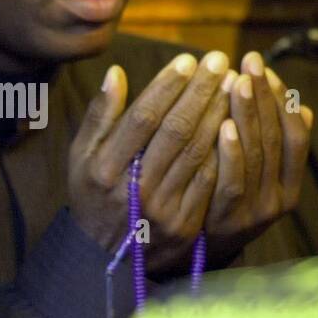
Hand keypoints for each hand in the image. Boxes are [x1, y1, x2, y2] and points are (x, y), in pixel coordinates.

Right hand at [69, 51, 230, 270]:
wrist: (104, 257)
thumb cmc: (92, 194)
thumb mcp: (80, 157)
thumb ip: (99, 116)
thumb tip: (115, 73)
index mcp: (105, 169)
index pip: (143, 117)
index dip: (168, 86)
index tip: (187, 59)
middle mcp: (134, 189)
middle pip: (176, 131)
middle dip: (200, 91)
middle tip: (218, 60)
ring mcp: (162, 209)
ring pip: (198, 152)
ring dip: (219, 113)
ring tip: (232, 84)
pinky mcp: (185, 224)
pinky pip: (211, 180)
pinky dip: (225, 149)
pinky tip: (237, 122)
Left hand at [202, 51, 312, 266]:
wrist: (194, 255)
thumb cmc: (225, 202)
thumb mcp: (257, 176)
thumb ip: (274, 145)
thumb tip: (305, 107)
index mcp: (290, 183)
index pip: (296, 135)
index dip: (283, 101)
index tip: (265, 68)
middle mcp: (279, 198)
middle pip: (276, 139)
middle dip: (263, 97)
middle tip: (248, 62)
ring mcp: (255, 211)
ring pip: (257, 156)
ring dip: (248, 116)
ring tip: (236, 82)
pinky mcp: (227, 221)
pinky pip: (232, 183)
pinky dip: (231, 153)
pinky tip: (222, 126)